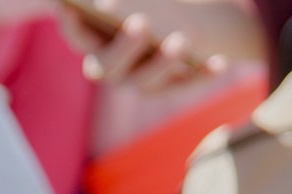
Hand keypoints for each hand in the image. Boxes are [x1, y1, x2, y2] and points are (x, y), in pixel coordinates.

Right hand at [62, 3, 229, 90]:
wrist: (175, 17)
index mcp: (91, 38)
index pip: (75, 35)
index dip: (71, 24)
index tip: (71, 8)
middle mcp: (110, 67)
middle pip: (108, 66)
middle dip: (124, 45)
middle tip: (141, 22)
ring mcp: (138, 81)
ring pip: (146, 82)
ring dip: (164, 62)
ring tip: (182, 39)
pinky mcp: (169, 87)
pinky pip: (185, 86)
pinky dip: (202, 75)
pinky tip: (220, 62)